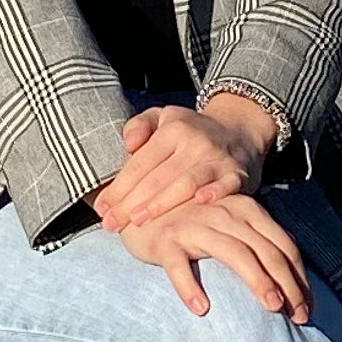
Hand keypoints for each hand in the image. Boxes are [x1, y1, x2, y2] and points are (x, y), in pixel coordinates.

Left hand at [94, 98, 262, 231]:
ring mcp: (217, 158)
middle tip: (112, 224)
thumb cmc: (191, 131)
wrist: (239, 132)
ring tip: (139, 221)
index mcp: (172, 129)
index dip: (118, 187)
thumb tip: (128, 144)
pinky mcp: (237, 174)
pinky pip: (226, 185)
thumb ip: (139, 125)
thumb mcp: (163, 117)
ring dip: (161, 204)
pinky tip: (199, 203)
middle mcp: (195, 142)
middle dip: (131, 203)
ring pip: (186, 183)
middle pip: (157, 177)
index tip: (102, 209)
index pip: (140, 163)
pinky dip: (214, 193)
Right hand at [115, 187, 309, 321]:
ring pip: (234, 254)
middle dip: (287, 284)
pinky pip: (179, 266)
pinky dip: (190, 287)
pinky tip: (201, 308)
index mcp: (246, 209)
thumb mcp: (232, 225)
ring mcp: (194, 225)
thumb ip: (259, 242)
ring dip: (257, 281)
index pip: (284, 244)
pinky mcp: (166, 240)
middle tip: (298, 317)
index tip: (308, 307)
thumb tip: (294, 281)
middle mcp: (224, 213)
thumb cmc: (194, 225)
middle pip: (266, 251)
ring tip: (272, 308)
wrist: (141, 210)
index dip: (300, 277)